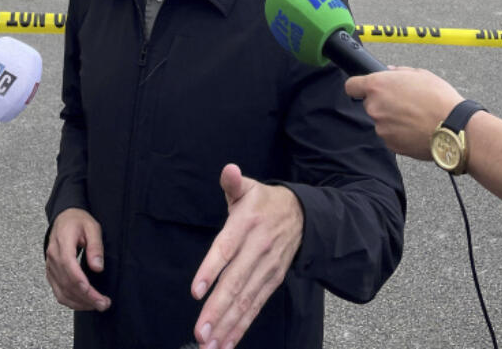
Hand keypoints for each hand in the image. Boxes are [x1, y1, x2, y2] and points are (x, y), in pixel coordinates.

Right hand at [46, 207, 109, 311]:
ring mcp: (50, 266)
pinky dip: (70, 301)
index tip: (94, 294)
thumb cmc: (78, 221)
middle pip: (67, 283)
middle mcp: (53, 257)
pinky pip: (58, 291)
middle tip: (104, 304)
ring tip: (96, 305)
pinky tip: (83, 304)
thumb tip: (98, 267)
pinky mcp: (51, 272)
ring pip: (61, 291)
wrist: (63, 218)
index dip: (80, 282)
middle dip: (86, 297)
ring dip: (79, 303)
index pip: (69, 267)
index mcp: (62, 243)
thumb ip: (95, 246)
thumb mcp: (92, 227)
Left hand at [190, 164, 302, 348]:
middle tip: (200, 332)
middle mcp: (258, 249)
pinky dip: (241, 327)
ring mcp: (267, 268)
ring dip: (228, 325)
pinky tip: (226, 343)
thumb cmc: (265, 203)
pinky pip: (256, 307)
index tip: (197, 291)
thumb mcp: (249, 188)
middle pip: (236, 282)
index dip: (212, 270)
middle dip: (218, 310)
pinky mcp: (273, 281)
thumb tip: (229, 170)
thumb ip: (233, 182)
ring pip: (246, 300)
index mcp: (247, 224)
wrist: (304, 215)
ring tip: (210, 344)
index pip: (226, 249)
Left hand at [345, 67, 463, 159]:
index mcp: (377, 86)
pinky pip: (391, 136)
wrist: (453, 128)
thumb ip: (398, 72)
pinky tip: (417, 128)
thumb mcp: (420, 74)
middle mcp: (374, 107)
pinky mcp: (390, 144)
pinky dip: (400, 133)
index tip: (365, 89)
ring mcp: (381, 128)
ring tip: (415, 116)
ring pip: (382, 121)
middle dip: (383, 103)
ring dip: (393, 119)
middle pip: (370, 104)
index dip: (358, 87)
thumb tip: (388, 72)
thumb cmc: (439, 98)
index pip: (351, 86)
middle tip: (405, 102)